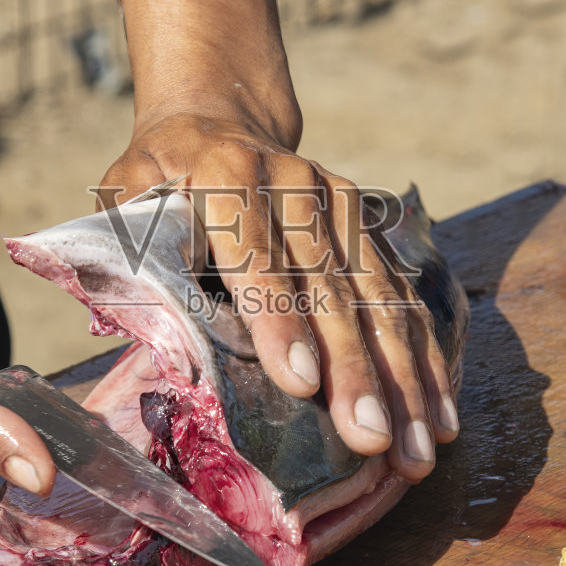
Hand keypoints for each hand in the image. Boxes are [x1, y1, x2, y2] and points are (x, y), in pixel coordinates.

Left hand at [99, 111, 458, 481]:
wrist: (218, 117)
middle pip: (329, 287)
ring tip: (418, 449)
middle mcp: (295, 183)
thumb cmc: (159, 179)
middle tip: (369, 440)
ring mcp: (339, 203)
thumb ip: (125, 246)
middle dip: (354, 370)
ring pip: (379, 297)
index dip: (279, 321)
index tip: (301, 386)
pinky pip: (403, 298)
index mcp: (227, 174)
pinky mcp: (368, 225)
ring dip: (402, 378)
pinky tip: (440, 414)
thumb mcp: (125, 192)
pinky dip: (425, 359)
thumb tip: (126, 318)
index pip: (256, 254)